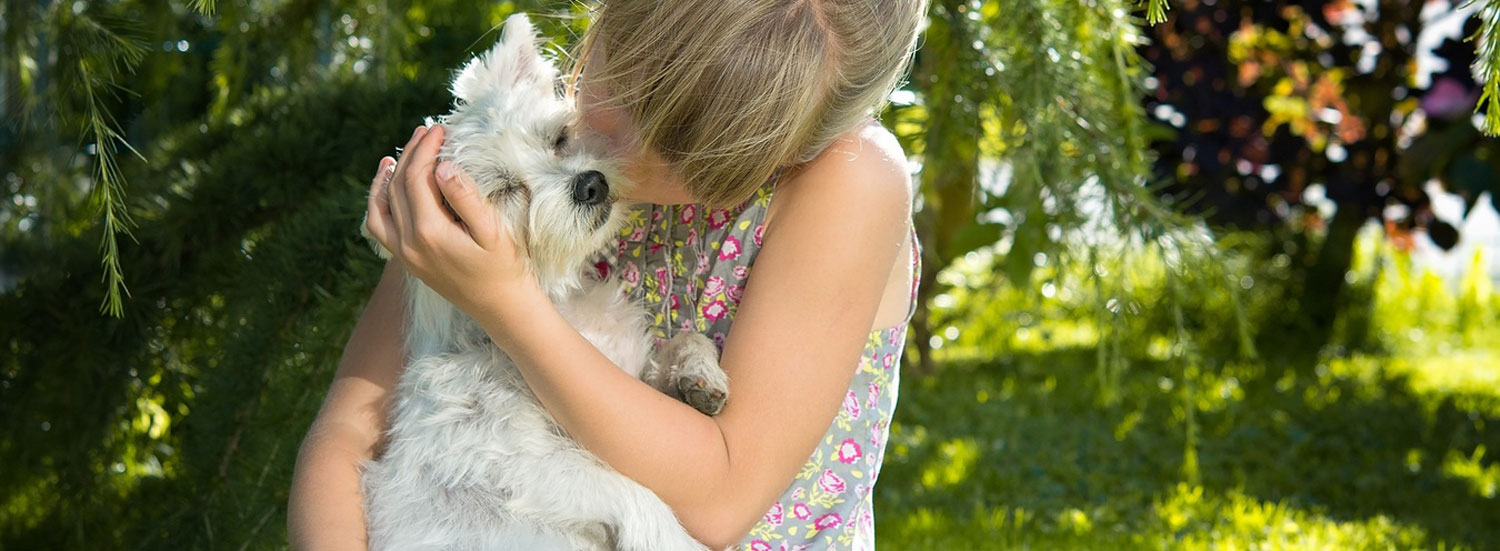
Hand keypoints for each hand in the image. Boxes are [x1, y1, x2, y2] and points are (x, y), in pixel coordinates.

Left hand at [364, 124, 538, 318]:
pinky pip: (379, 225)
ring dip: (391, 174)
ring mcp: (403, 253)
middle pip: (399, 185)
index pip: (417, 177)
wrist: (500, 306)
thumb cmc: (504, 267)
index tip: (441, 129)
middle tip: (429, 131)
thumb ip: (466, 197)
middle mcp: (408, 243)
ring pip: (383, 204)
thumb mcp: (493, 231)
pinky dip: (378, 200)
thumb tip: (443, 166)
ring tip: (406, 150)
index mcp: (430, 232)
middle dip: (412, 154)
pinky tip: (387, 182)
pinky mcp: (406, 259)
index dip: (426, 149)